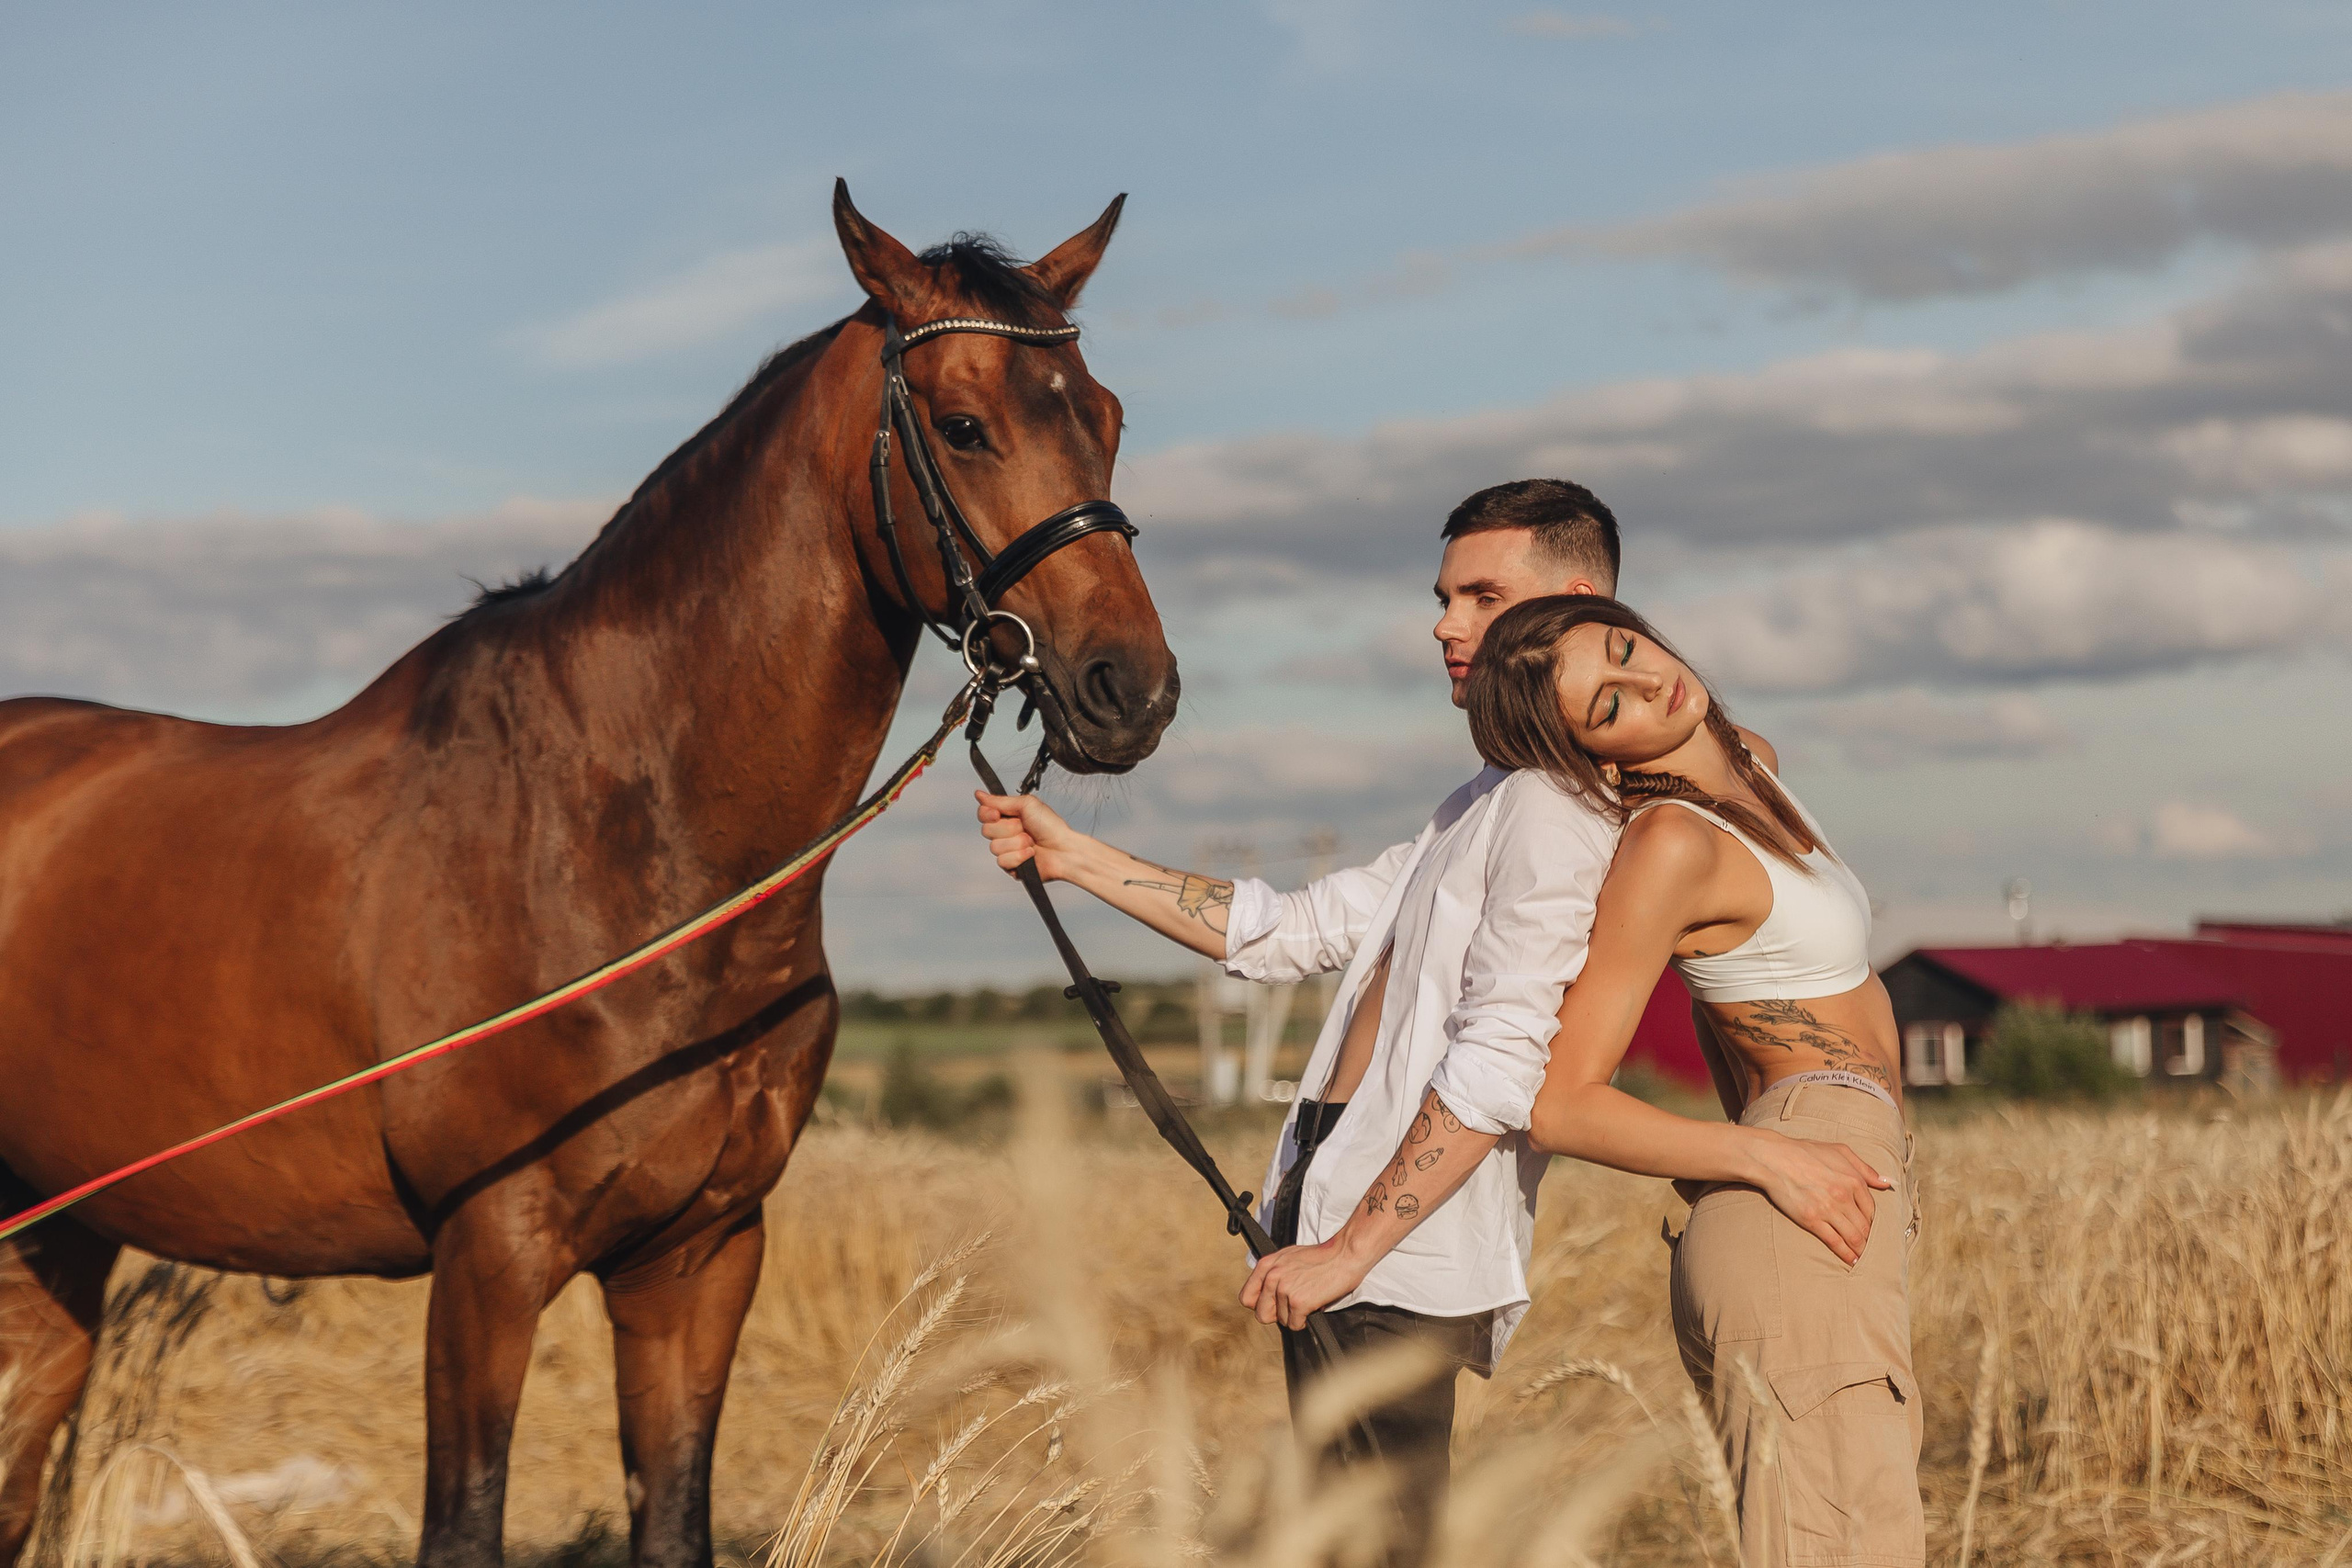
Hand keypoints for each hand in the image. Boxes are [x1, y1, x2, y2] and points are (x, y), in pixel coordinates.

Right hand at [974, 790, 1085, 880]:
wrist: (1064, 849)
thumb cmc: (1051, 826)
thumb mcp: (1026, 805)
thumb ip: (1001, 801)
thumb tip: (979, 794)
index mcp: (1008, 817)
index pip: (983, 814)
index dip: (987, 814)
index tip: (997, 814)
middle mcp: (1006, 833)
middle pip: (987, 830)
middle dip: (1008, 828)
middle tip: (1024, 827)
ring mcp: (1008, 850)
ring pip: (994, 847)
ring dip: (1016, 843)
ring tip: (1031, 842)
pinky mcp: (1012, 867)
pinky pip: (1002, 861)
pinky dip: (1019, 856)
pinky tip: (1031, 854)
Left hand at [1240, 1240, 1371, 1329]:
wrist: (1344, 1254)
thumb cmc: (1321, 1256)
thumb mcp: (1288, 1257)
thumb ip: (1273, 1273)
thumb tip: (1266, 1294)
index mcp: (1266, 1265)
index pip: (1246, 1298)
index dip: (1259, 1305)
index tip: (1272, 1305)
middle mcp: (1272, 1277)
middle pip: (1261, 1314)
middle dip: (1277, 1315)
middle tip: (1292, 1306)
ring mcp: (1284, 1290)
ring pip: (1281, 1321)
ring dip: (1294, 1316)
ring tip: (1308, 1300)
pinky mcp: (1298, 1302)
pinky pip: (1294, 1324)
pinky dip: (1304, 1321)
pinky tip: (1312, 1307)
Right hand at [1746, 1131, 1893, 1265]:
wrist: (1774, 1158)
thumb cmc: (1805, 1152)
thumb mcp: (1840, 1151)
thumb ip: (1865, 1168)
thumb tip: (1886, 1183)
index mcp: (1853, 1180)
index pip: (1872, 1209)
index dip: (1874, 1222)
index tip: (1873, 1229)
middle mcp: (1844, 1196)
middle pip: (1865, 1226)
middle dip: (1870, 1239)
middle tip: (1873, 1249)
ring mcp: (1828, 1210)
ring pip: (1853, 1237)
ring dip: (1862, 1250)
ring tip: (1864, 1257)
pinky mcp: (1811, 1220)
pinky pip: (1834, 1242)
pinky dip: (1845, 1254)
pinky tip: (1851, 1260)